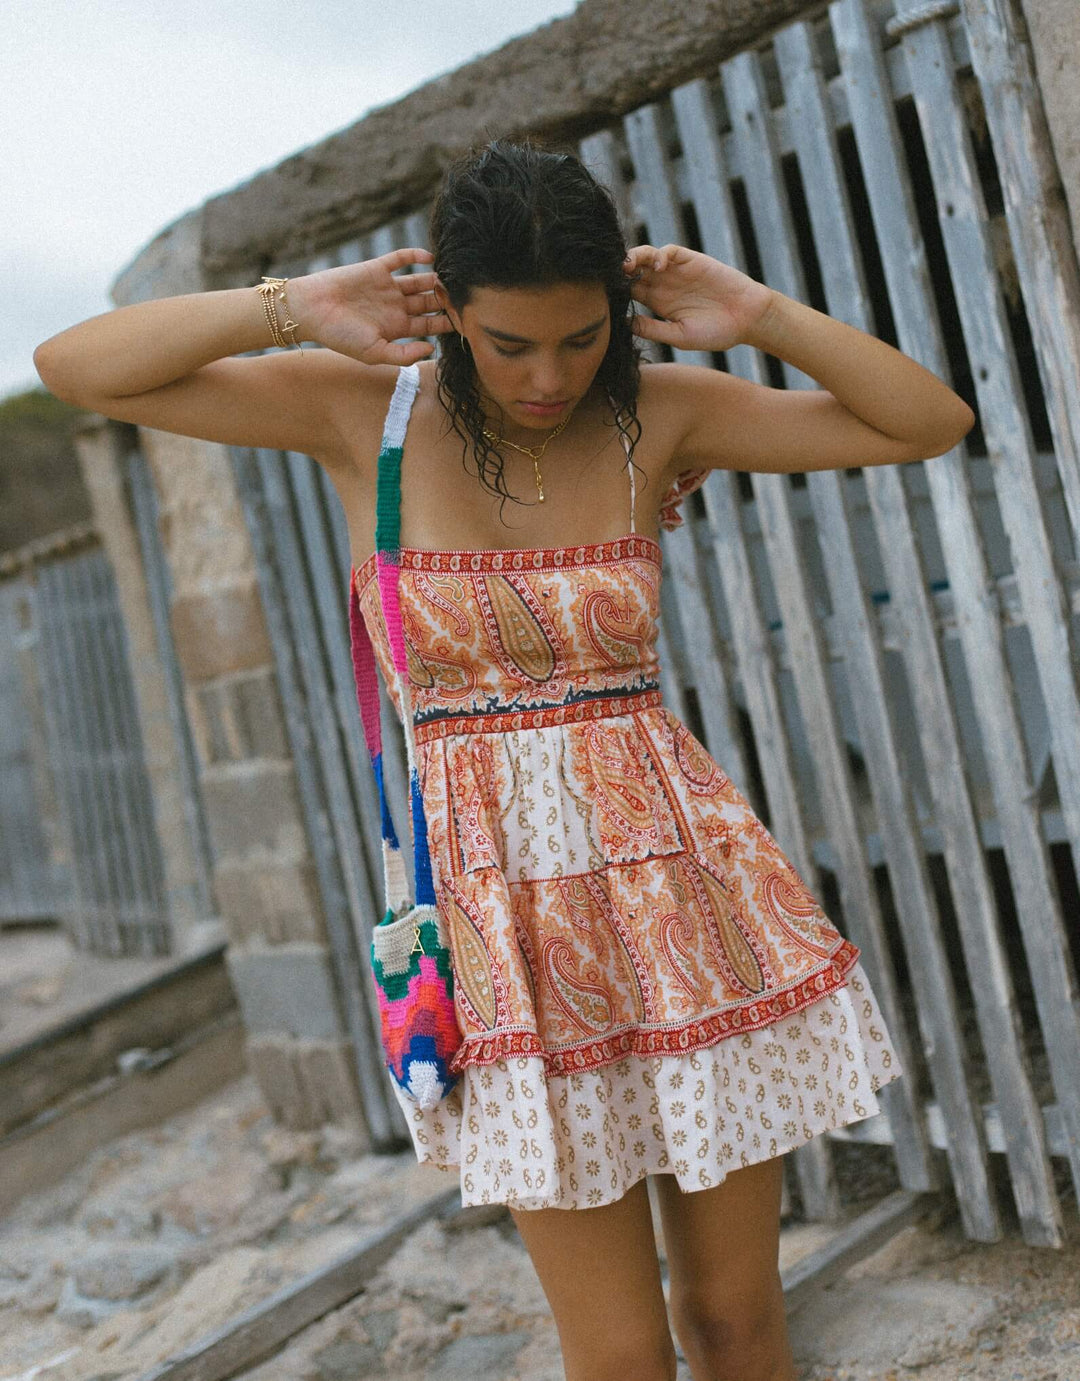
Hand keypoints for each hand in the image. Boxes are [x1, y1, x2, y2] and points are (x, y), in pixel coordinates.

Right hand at [286, 248, 452, 364]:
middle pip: (429, 302)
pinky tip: (430, 257)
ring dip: (435, 279)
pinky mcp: (376, 268)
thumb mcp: (374, 353)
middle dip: (446, 300)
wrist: (312, 311)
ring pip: (419, 281)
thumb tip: (431, 348)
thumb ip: (403, 354)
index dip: (447, 323)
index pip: (430, 326)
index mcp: (397, 329)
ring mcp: (387, 287)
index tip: (466, 321)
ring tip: (452, 277)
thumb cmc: (340, 336)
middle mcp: (395, 307)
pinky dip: (415, 255)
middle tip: (465, 296)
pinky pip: (400, 258)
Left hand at [622, 243, 773, 352]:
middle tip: (609, 277)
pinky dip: (659, 254)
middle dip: (617, 272)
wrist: (747, 318)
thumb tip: (624, 324)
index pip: (628, 292)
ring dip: (633, 257)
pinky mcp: (690, 260)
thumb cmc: (715, 333)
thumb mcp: (679, 336)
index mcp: (656, 303)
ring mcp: (675, 272)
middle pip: (631, 272)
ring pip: (645, 257)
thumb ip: (653, 329)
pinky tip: (658, 265)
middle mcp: (662, 285)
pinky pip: (669, 251)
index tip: (604, 297)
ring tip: (627, 265)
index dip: (615, 292)